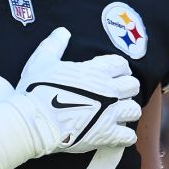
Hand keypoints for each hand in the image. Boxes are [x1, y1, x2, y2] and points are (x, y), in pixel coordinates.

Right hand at [12, 27, 142, 155]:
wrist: (34, 121)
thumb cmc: (36, 89)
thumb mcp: (43, 60)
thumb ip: (55, 44)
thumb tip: (62, 32)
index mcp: (97, 71)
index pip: (122, 65)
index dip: (119, 69)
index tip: (113, 74)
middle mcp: (110, 91)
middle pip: (133, 86)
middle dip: (126, 89)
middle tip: (115, 94)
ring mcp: (111, 114)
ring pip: (134, 111)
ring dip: (126, 112)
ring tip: (116, 115)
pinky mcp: (107, 135)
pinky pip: (128, 137)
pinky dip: (124, 137)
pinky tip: (116, 135)